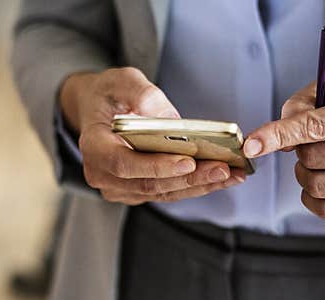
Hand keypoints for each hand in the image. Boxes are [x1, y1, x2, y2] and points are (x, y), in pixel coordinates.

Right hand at [59, 67, 245, 204]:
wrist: (97, 111)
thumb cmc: (109, 94)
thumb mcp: (121, 80)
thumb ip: (141, 94)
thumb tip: (170, 119)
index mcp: (93, 147)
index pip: (124, 164)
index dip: (157, 166)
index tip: (188, 161)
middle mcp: (102, 175)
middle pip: (149, 184)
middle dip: (190, 179)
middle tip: (223, 169)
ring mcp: (119, 188)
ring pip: (163, 193)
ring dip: (199, 186)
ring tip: (232, 174)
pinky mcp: (136, 192)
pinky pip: (168, 193)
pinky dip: (195, 186)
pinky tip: (221, 177)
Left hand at [243, 83, 324, 222]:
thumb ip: (303, 104)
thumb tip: (280, 140)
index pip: (315, 127)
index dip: (278, 134)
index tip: (250, 144)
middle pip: (310, 158)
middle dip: (301, 150)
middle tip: (316, 143)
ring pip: (314, 186)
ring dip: (305, 174)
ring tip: (322, 162)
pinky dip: (313, 197)